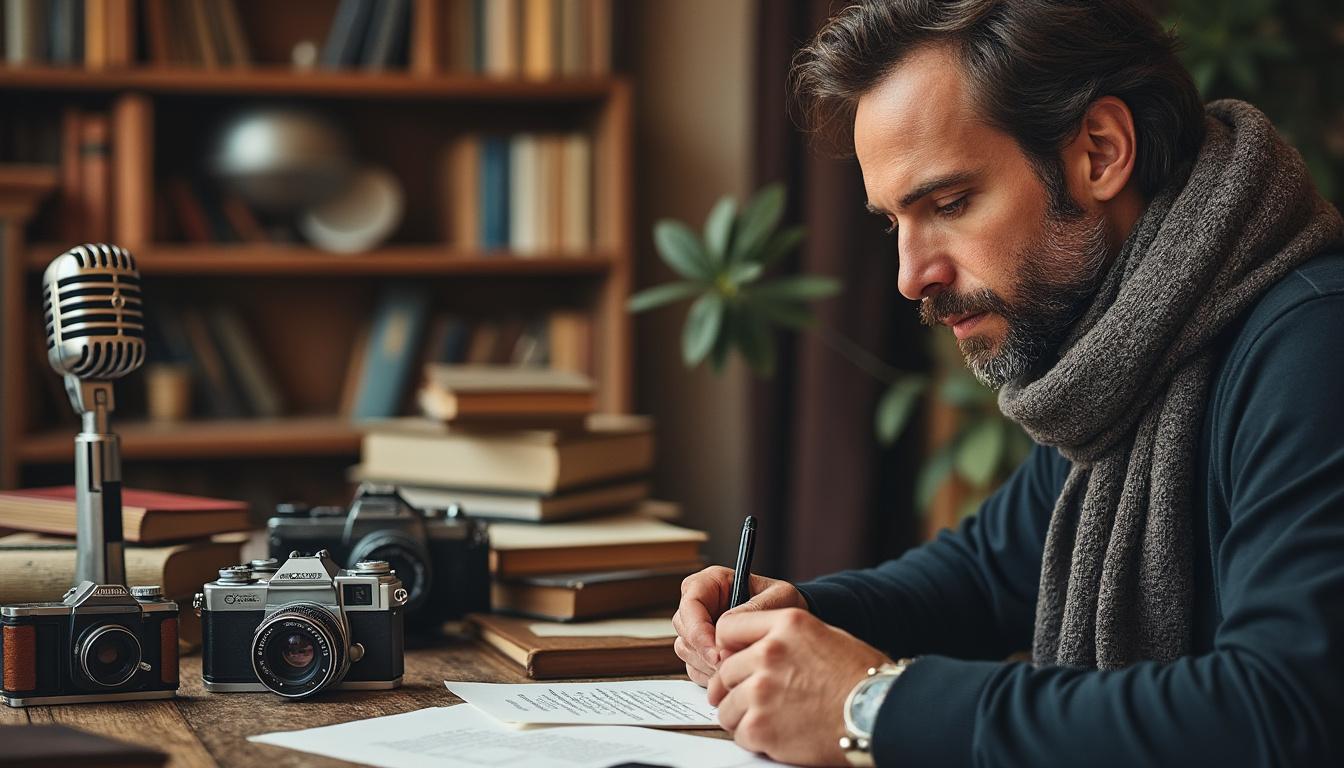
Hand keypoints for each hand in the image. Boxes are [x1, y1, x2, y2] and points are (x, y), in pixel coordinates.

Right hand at [671, 566, 806, 685]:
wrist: (791, 625)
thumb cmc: (785, 603)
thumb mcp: (779, 598)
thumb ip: (752, 610)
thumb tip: (723, 630)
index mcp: (712, 582)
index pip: (690, 604)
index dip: (698, 630)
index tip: (717, 653)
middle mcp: (700, 604)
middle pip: (684, 629)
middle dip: (704, 651)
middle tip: (729, 666)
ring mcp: (698, 628)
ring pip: (685, 650)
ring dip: (707, 665)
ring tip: (737, 669)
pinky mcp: (701, 650)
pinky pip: (694, 667)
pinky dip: (710, 676)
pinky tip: (734, 674)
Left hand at [708, 608, 888, 765]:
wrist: (879, 714)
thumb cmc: (862, 678)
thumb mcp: (823, 635)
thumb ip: (783, 637)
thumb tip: (753, 648)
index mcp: (786, 625)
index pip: (728, 627)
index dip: (728, 648)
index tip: (733, 661)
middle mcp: (769, 653)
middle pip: (726, 671)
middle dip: (736, 688)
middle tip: (754, 699)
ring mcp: (761, 690)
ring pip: (726, 705)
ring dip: (742, 715)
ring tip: (769, 719)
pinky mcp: (760, 725)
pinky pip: (738, 732)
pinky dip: (753, 737)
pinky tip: (776, 734)